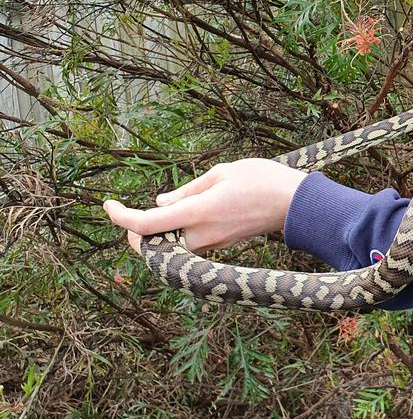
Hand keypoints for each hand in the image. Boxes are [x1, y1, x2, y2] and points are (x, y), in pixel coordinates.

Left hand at [102, 158, 307, 255]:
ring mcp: (213, 243)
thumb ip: (188, 190)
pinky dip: (178, 232)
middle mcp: (203, 234)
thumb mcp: (223, 172)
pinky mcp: (223, 244)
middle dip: (137, 232)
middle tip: (133, 211)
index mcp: (199, 212)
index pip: (146, 225)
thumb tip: (160, 204)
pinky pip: (189, 243)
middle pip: (153, 244)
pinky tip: (186, 214)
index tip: (108, 205)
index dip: (120, 217)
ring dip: (158, 232)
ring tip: (162, 210)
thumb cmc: (264, 181)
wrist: (298, 205)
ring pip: (171, 246)